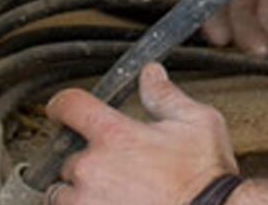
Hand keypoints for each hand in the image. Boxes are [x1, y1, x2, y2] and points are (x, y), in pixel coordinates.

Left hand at [44, 64, 236, 204]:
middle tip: (115, 167)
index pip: (70, 105)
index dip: (62, 104)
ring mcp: (88, 203)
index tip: (60, 109)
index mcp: (115, 135)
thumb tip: (150, 74)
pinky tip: (112, 204)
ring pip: (62, 193)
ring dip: (78, 192)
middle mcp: (93, 168)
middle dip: (88, 160)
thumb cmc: (206, 178)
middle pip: (68, 156)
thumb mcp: (197, 123)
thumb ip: (165, 96)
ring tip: (107, 194)